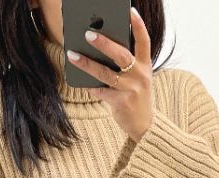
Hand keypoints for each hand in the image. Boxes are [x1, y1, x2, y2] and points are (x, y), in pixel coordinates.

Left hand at [66, 7, 152, 142]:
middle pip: (122, 55)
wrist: (144, 126)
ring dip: (87, 63)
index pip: (144, 41)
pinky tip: (80, 79)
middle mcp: (140, 76)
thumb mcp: (138, 79)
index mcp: (145, 66)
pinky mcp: (121, 102)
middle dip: (105, 43)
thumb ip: (126, 65)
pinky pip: (101, 90)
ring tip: (72, 55)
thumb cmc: (137, 97)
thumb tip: (99, 49)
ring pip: (106, 73)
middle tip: (88, 34)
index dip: (138, 25)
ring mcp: (131, 90)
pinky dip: (90, 85)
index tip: (129, 11)